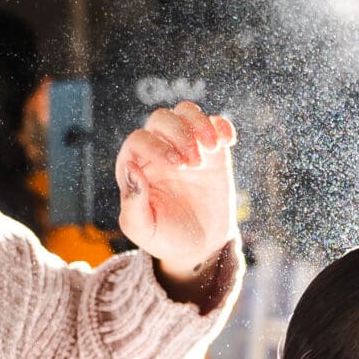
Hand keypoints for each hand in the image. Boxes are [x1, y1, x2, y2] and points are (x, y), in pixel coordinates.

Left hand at [114, 102, 236, 283]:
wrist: (202, 245)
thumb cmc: (167, 237)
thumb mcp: (144, 230)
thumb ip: (132, 203)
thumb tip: (131, 167)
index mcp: (135, 166)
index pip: (139, 139)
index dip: (157, 146)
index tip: (178, 166)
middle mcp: (158, 150)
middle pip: (162, 119)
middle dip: (179, 134)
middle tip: (194, 163)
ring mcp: (185, 147)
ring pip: (186, 113)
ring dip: (199, 124)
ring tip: (212, 148)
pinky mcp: (211, 150)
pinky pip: (214, 124)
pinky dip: (221, 126)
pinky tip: (227, 142)